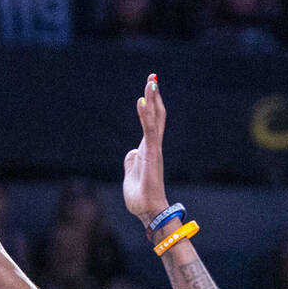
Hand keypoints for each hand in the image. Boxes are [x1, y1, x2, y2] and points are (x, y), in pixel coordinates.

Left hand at [122, 73, 169, 225]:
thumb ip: (131, 161)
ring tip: (151, 81)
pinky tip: (143, 102)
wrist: (147, 211)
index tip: (148, 89)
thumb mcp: (130, 174)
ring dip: (152, 99)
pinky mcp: (152, 155)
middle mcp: (153, 146)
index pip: (151, 123)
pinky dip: (146, 115)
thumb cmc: (140, 196)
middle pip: (156, 115)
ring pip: (154, 119)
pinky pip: (149, 131)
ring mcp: (154, 149)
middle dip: (154, 96)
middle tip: (153, 77)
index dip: (150, 105)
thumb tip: (132, 152)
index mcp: (148, 149)